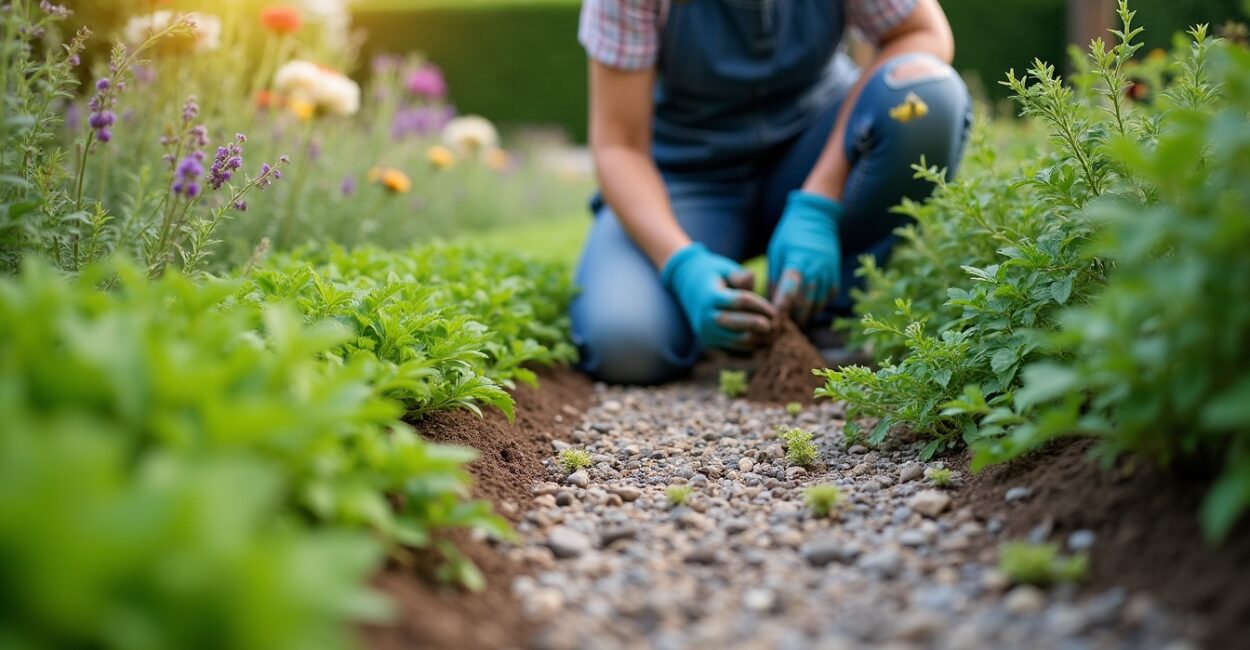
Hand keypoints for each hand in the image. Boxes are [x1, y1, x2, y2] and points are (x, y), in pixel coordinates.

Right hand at [661, 243, 775, 350]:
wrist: (685, 284)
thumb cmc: (713, 273)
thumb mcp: (725, 268)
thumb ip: (739, 275)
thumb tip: (751, 278)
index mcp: (710, 296)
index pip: (741, 302)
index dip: (761, 306)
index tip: (776, 310)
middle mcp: (706, 317)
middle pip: (738, 324)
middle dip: (760, 326)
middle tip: (777, 326)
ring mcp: (706, 331)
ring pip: (737, 340)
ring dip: (758, 339)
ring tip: (774, 334)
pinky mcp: (708, 341)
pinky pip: (733, 347)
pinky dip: (750, 345)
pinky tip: (763, 339)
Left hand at [767, 191, 842, 324]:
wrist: (817, 217)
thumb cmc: (790, 234)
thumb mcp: (776, 252)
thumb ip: (775, 278)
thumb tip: (771, 302)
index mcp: (797, 262)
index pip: (789, 291)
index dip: (780, 308)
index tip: (772, 319)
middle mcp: (816, 270)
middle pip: (806, 303)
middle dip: (794, 318)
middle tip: (781, 326)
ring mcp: (828, 273)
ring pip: (818, 304)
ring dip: (806, 314)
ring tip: (793, 321)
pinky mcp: (835, 275)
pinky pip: (827, 298)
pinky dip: (817, 306)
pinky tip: (807, 308)